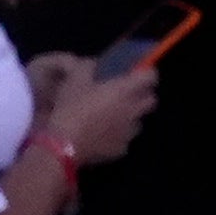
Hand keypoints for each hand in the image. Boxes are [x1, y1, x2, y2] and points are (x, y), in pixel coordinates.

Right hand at [26, 50, 159, 169]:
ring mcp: (128, 133)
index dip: (147, 72)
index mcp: (124, 90)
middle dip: (143, 95)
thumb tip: (95, 64)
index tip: (137, 72)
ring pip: (139, 121)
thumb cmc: (72, 107)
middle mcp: (132, 111)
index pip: (151, 77)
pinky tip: (102, 134)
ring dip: (131, 116)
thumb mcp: (75, 78)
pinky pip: (126, 138)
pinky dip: (119, 134)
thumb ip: (89, 66)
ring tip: (112, 115)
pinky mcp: (121, 150)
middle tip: (126, 93)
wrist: (64, 144)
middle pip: (152, 101)